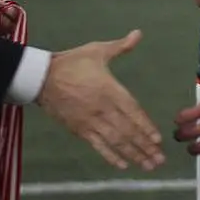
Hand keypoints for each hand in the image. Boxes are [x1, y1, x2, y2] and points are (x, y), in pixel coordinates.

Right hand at [37, 29, 164, 170]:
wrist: (41, 78)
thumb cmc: (71, 62)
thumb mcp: (97, 50)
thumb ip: (120, 46)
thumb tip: (138, 33)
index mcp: (109, 89)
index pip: (132, 111)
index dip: (145, 126)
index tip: (157, 139)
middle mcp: (102, 108)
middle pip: (127, 130)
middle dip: (144, 146)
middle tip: (159, 159)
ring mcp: (90, 121)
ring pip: (115, 141)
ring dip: (133, 154)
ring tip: (147, 165)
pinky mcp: (79, 129)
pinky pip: (97, 146)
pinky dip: (110, 156)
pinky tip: (123, 165)